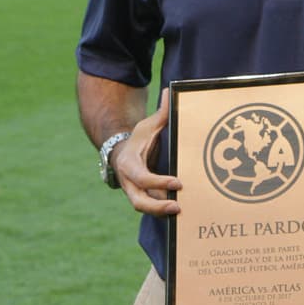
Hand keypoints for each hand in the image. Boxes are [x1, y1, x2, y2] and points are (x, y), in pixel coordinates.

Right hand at [114, 88, 181, 216]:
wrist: (121, 153)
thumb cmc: (139, 140)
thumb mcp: (148, 126)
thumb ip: (162, 113)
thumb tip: (172, 91)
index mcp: (129, 164)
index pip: (141, 177)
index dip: (158, 182)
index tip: (178, 183)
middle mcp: (129, 182)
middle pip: (138, 202)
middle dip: (156, 207)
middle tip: (177, 207)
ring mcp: (134, 193)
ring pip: (144, 208)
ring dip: (160, 213)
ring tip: (180, 212)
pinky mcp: (143, 199)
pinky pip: (152, 209)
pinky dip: (163, 212)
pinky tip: (182, 213)